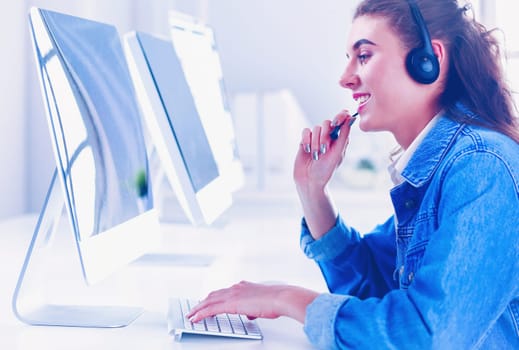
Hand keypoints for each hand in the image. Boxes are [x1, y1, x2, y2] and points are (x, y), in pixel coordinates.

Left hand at [186, 281, 318, 323]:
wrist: (280, 298)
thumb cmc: (276, 301)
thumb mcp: (262, 303)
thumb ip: (253, 307)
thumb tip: (250, 313)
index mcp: (243, 286)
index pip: (223, 292)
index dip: (213, 298)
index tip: (207, 302)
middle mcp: (236, 288)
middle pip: (213, 295)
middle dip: (202, 302)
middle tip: (194, 309)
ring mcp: (232, 294)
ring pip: (209, 301)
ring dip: (198, 308)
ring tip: (191, 314)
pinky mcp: (231, 303)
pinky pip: (211, 309)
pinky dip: (202, 314)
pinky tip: (196, 318)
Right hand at [294, 110, 354, 192]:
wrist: (309, 180)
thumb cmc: (326, 170)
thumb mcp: (337, 153)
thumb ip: (344, 136)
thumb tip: (350, 118)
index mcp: (339, 139)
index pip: (342, 120)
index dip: (341, 116)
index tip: (337, 121)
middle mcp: (328, 136)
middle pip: (327, 123)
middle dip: (325, 135)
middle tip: (324, 149)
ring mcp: (316, 138)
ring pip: (315, 128)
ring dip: (315, 142)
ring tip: (316, 156)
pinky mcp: (305, 140)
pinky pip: (305, 131)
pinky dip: (306, 140)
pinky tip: (307, 150)